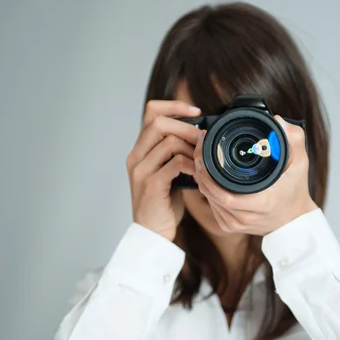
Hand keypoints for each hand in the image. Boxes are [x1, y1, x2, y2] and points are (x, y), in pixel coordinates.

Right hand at [126, 100, 201, 241]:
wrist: (152, 233)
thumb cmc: (163, 205)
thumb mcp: (168, 174)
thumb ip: (175, 155)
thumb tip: (200, 137)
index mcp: (139, 152)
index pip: (151, 113)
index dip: (174, 106)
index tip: (196, 112)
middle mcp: (136, 158)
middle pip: (158, 123)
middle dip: (186, 126)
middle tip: (203, 137)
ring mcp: (142, 171)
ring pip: (168, 142)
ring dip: (191, 147)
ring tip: (203, 157)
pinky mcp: (152, 185)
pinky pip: (175, 163)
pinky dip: (192, 164)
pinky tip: (199, 172)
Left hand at [192, 116, 317, 235]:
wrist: (294, 220)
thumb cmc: (295, 190)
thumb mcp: (300, 162)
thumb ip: (293, 138)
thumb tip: (277, 121)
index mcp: (260, 203)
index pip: (223, 193)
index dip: (208, 172)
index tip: (205, 148)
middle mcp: (245, 217)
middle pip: (210, 193)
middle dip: (201, 169)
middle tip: (200, 148)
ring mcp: (235, 224)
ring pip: (208, 199)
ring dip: (202, 178)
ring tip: (202, 158)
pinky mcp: (229, 227)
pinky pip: (211, 206)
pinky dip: (207, 190)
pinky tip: (208, 176)